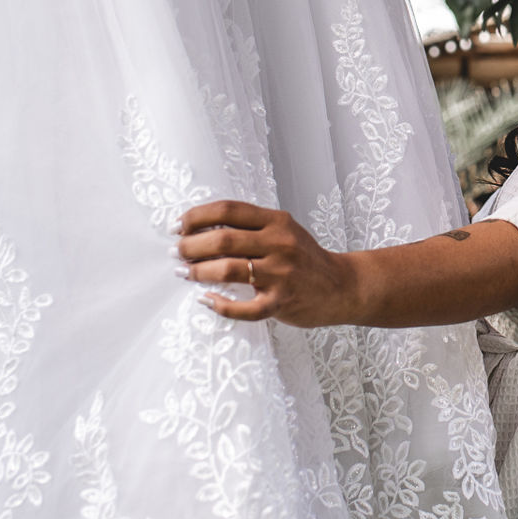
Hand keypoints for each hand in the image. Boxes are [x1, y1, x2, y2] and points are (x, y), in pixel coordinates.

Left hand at [176, 199, 362, 326]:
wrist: (342, 286)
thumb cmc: (305, 258)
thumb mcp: (284, 232)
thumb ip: (251, 228)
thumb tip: (202, 230)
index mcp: (277, 221)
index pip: (228, 210)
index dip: (197, 216)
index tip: (178, 226)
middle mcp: (280, 244)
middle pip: (223, 239)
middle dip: (190, 246)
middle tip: (176, 253)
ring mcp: (281, 274)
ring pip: (228, 270)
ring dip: (198, 272)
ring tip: (184, 273)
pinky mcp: (282, 302)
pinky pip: (244, 309)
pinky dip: (220, 305)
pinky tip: (207, 301)